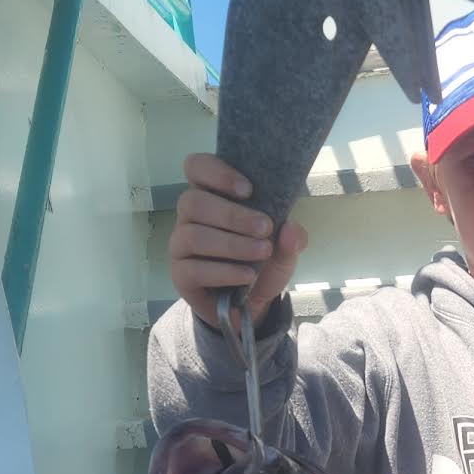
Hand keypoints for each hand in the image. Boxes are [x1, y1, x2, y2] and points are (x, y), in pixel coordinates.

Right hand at [170, 152, 307, 328]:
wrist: (248, 306)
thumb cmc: (260, 264)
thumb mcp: (284, 252)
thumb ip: (292, 240)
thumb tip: (292, 230)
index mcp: (211, 196)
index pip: (196, 167)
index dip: (216, 172)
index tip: (248, 190)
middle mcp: (189, 217)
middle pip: (193, 201)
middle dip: (232, 215)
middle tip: (264, 228)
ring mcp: (181, 246)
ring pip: (193, 235)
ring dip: (232, 243)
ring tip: (261, 252)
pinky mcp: (181, 275)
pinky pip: (194, 269)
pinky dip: (225, 272)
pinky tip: (248, 276)